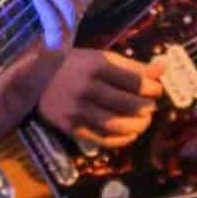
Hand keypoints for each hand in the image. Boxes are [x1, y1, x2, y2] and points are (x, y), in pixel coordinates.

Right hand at [13, 46, 158, 146]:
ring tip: (144, 121)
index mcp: (97, 66)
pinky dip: (121, 139)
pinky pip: (102, 139)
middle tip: (150, 106)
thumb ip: (132, 66)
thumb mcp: (101, 58)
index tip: (156, 90)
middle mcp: (87, 88)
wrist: (34, 79)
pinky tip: (130, 134)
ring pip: (118, 125)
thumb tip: (162, 68)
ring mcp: (78, 110)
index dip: (153, 89)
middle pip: (130, 104)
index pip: (136, 82)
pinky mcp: (71, 127)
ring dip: (138, 125)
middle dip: (147, 108)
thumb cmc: (73, 65)